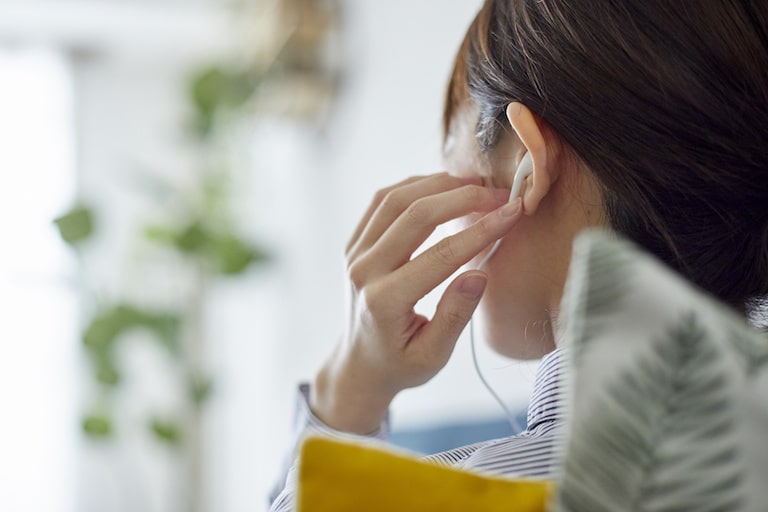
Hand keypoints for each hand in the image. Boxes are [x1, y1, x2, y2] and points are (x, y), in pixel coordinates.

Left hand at [311, 173, 522, 433]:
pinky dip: (413, 186)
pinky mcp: (353, 243)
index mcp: (384, 302)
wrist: (359, 364)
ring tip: (475, 184)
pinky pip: (381, 202)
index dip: (482, 230)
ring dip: (437, 184)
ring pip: (395, 199)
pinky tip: (442, 186)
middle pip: (415, 216)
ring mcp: (354, 254)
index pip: (441, 255)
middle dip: (463, 198)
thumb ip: (456, 315)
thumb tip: (480, 274)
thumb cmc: (401, 364)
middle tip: (499, 195)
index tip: (513, 213)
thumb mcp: (434, 355)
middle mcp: (364, 271)